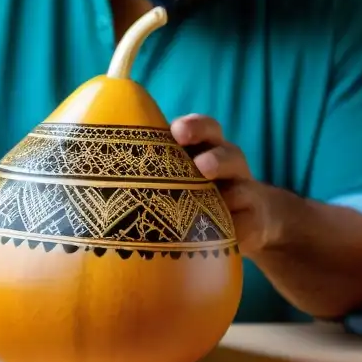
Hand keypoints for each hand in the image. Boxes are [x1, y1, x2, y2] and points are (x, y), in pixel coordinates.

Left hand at [170, 113, 281, 255]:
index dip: (193, 127)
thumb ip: (162, 164)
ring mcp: (245, 193)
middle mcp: (229, 166)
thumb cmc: (199, 191)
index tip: (176, 131)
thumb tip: (108, 164)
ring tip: (212, 194)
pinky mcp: (254, 224)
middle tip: (202, 165)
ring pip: (240, 186)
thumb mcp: (182, 173)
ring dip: (229, 194)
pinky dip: (238, 230)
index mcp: (208, 148)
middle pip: (225, 152)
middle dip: (215, 156)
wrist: (251, 220)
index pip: (204, 129)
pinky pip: (248, 225)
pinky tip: (227, 235)